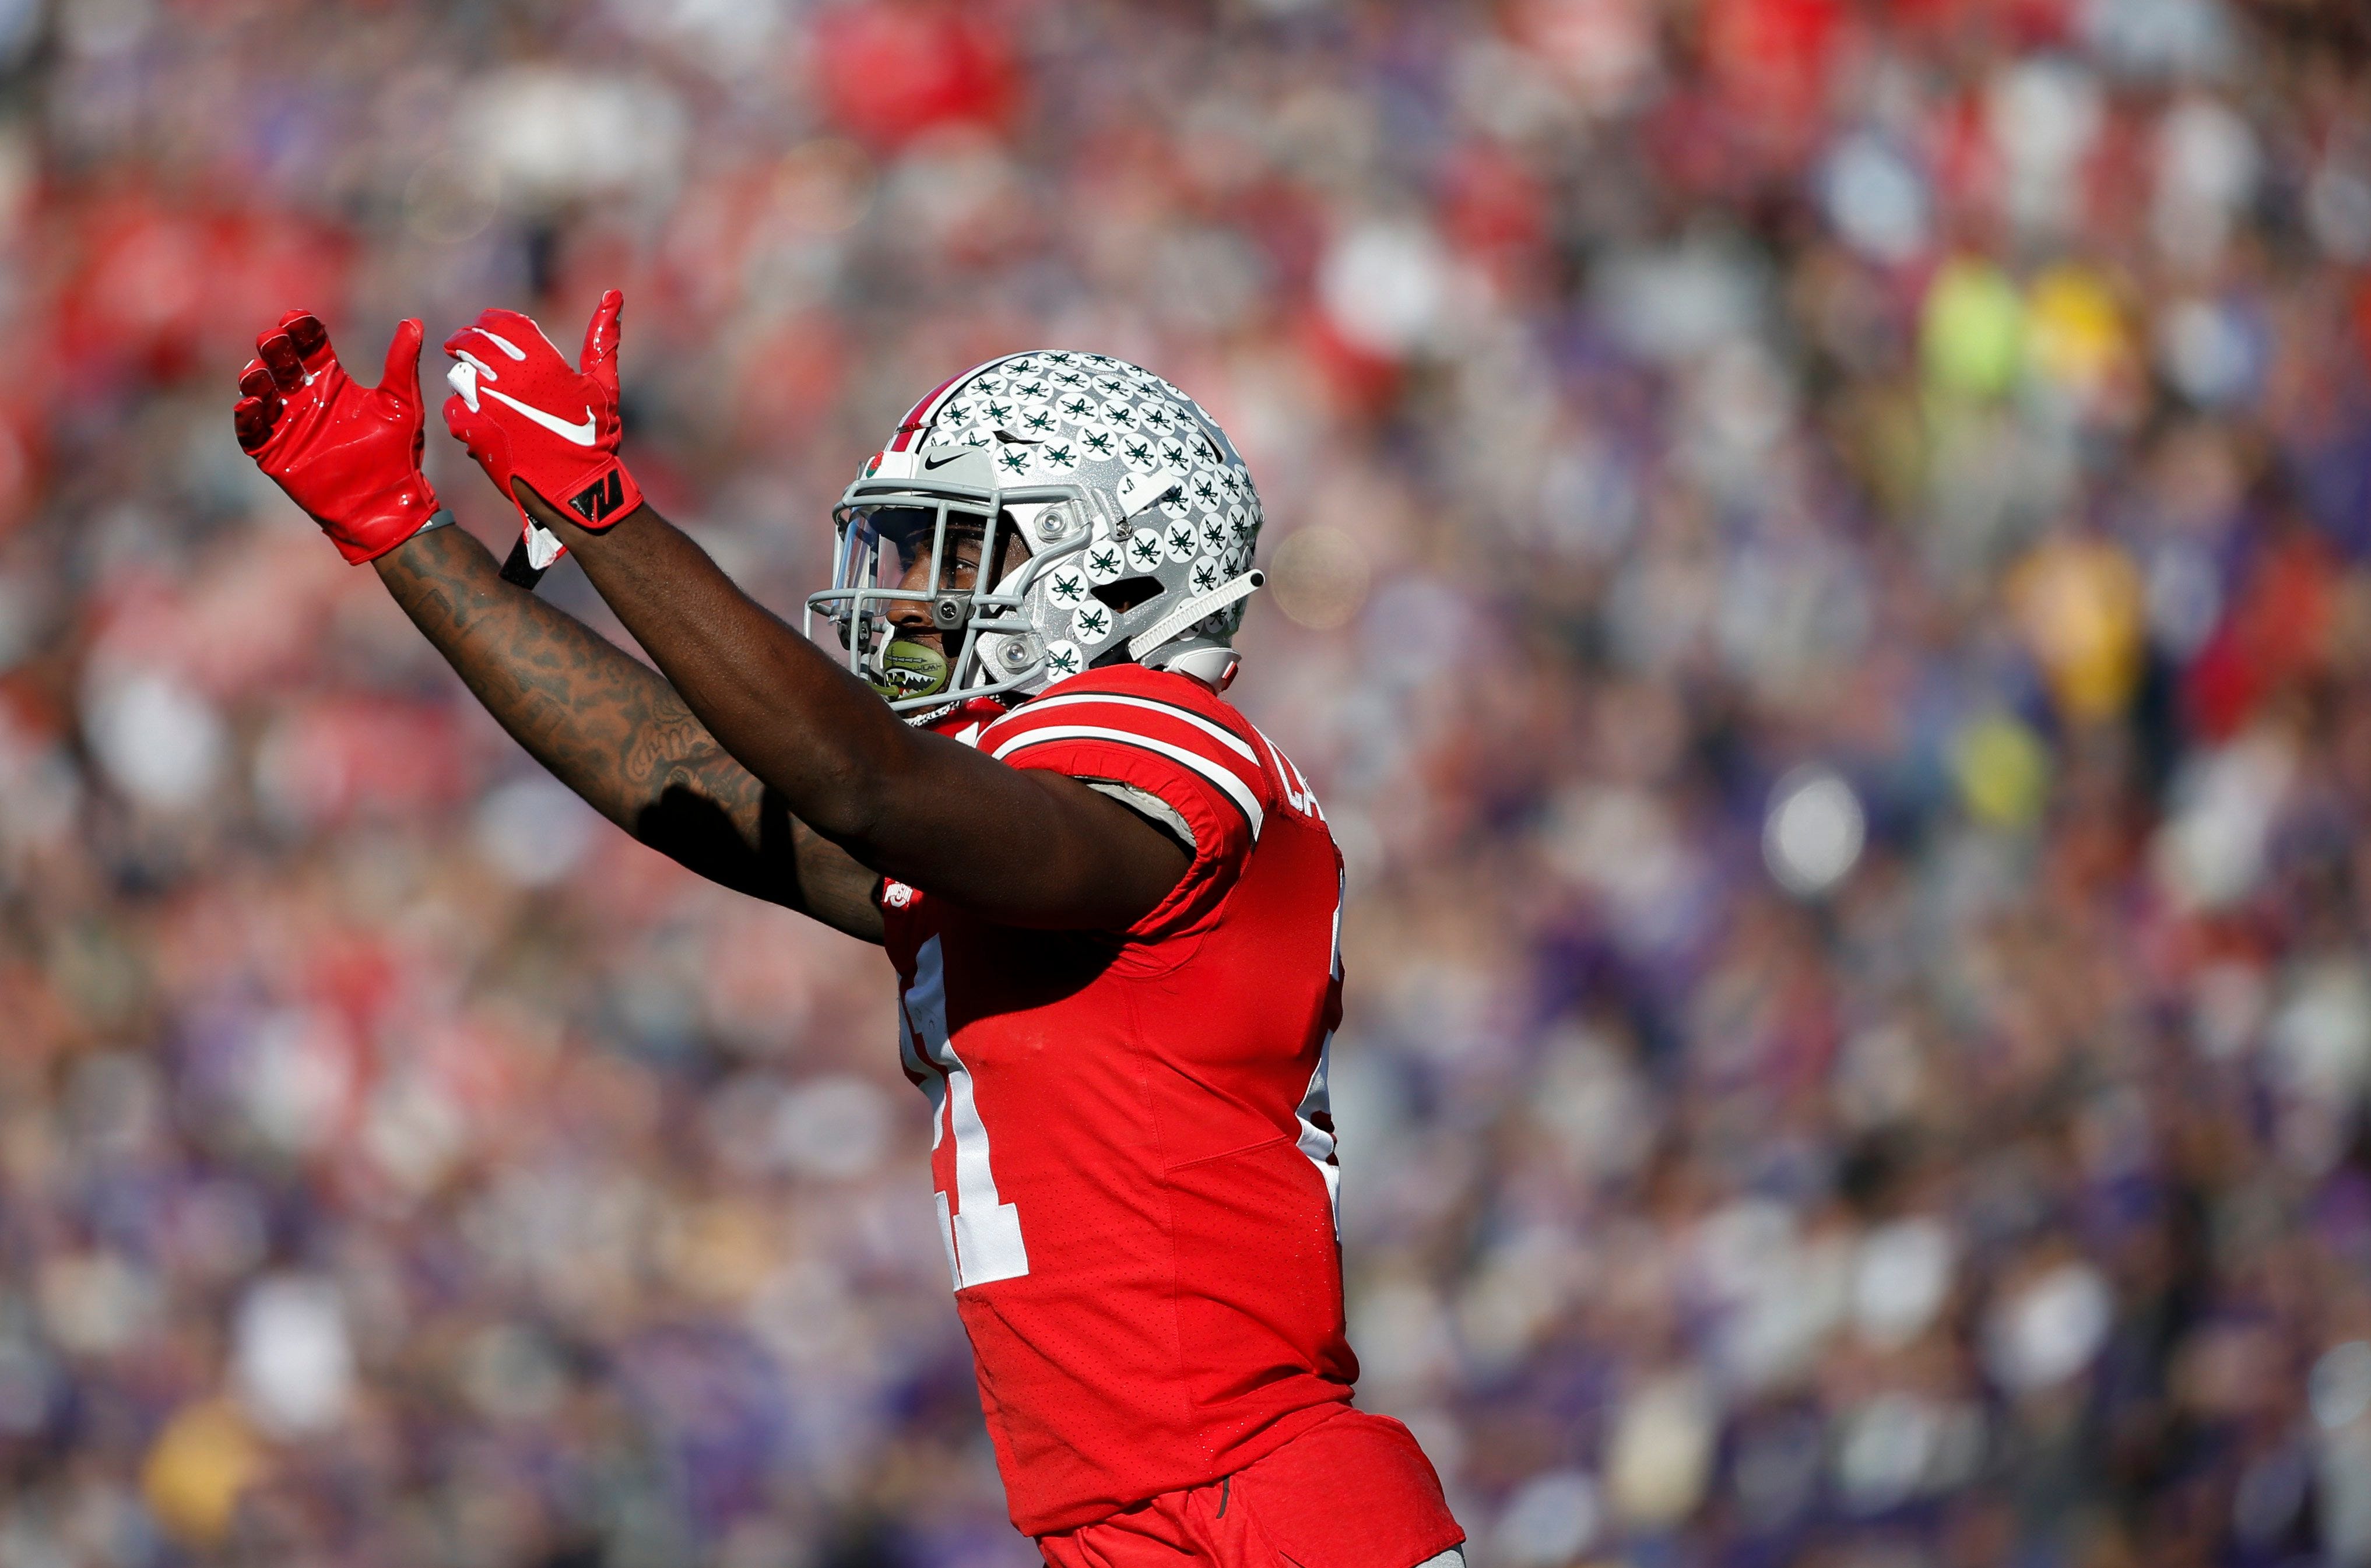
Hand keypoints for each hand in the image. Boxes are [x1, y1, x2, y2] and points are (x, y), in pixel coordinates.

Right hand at [233, 311, 439, 564]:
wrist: (386, 503)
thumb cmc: (397, 455)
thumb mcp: (402, 404)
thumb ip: (401, 363)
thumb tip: (414, 322)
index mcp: (333, 382)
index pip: (310, 346)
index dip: (301, 329)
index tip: (297, 318)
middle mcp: (306, 399)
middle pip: (280, 362)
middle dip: (274, 347)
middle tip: (277, 340)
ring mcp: (288, 424)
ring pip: (259, 391)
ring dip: (256, 377)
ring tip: (261, 373)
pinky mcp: (275, 453)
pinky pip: (250, 431)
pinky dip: (246, 417)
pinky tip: (251, 404)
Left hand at [441, 291, 643, 573]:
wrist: (574, 490)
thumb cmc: (594, 438)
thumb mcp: (603, 386)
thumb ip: (603, 339)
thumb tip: (614, 293)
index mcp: (542, 360)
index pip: (500, 321)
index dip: (491, 322)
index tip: (488, 329)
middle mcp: (510, 376)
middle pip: (471, 341)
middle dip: (466, 342)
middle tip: (466, 349)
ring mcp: (487, 403)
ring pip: (458, 375)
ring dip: (466, 380)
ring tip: (482, 394)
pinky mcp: (472, 430)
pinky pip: (453, 409)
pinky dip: (463, 414)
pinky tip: (480, 423)